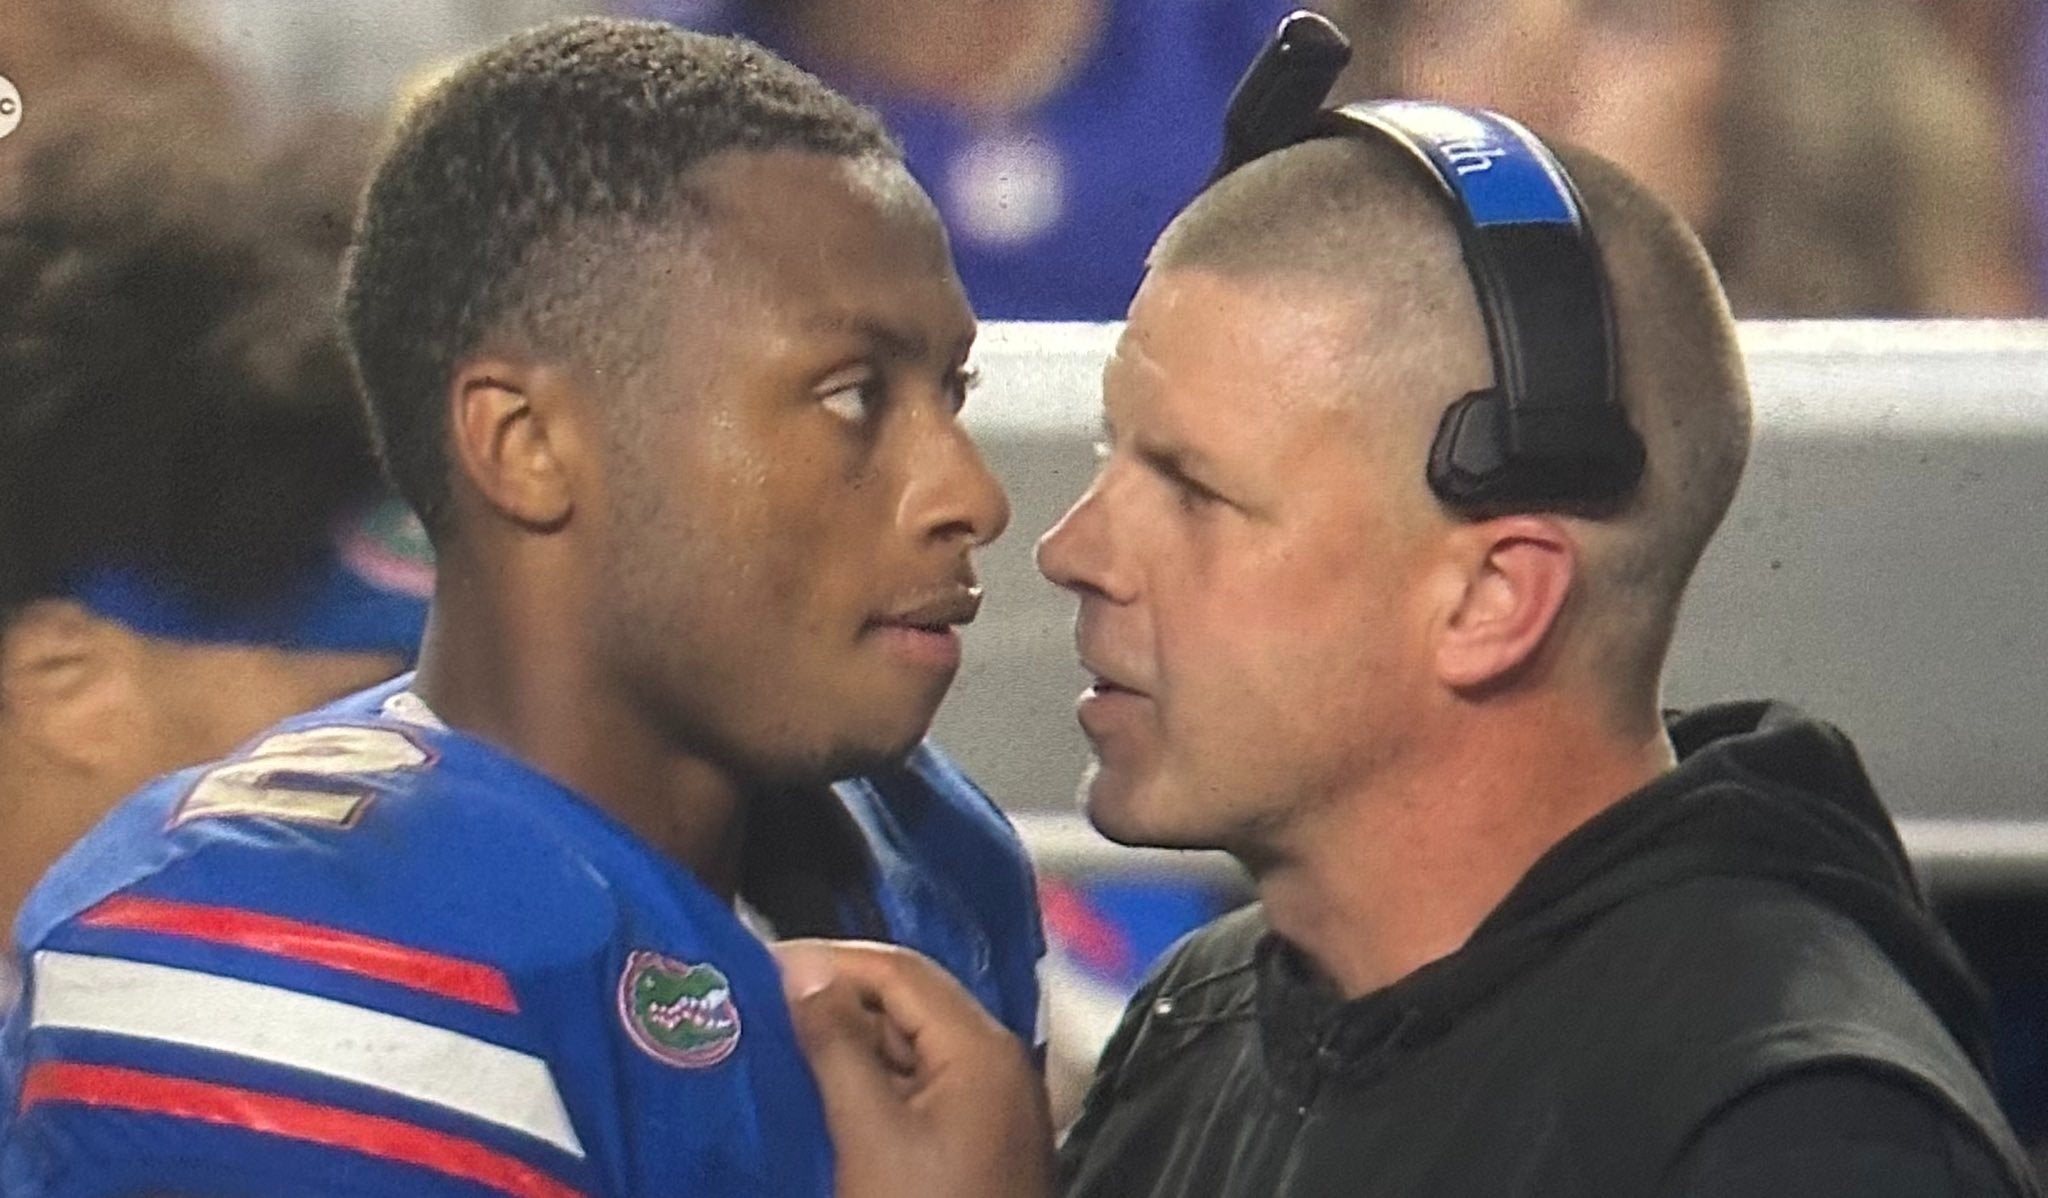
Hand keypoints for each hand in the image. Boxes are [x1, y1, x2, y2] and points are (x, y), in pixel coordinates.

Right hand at [774, 939, 1054, 1197]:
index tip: (760, 968)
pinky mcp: (974, 1139)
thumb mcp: (870, 1135)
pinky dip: (869, 1080)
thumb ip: (836, 1045)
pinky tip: (819, 1092)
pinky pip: (917, 1086)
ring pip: (909, 1044)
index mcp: (979, 1046)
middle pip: (907, 1001)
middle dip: (834, 998)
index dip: (827, 961)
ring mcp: (988, 1102)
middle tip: (760, 1004)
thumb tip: (801, 972)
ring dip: (847, 1040)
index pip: (898, 969)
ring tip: (778, 1043)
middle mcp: (994, 1061)